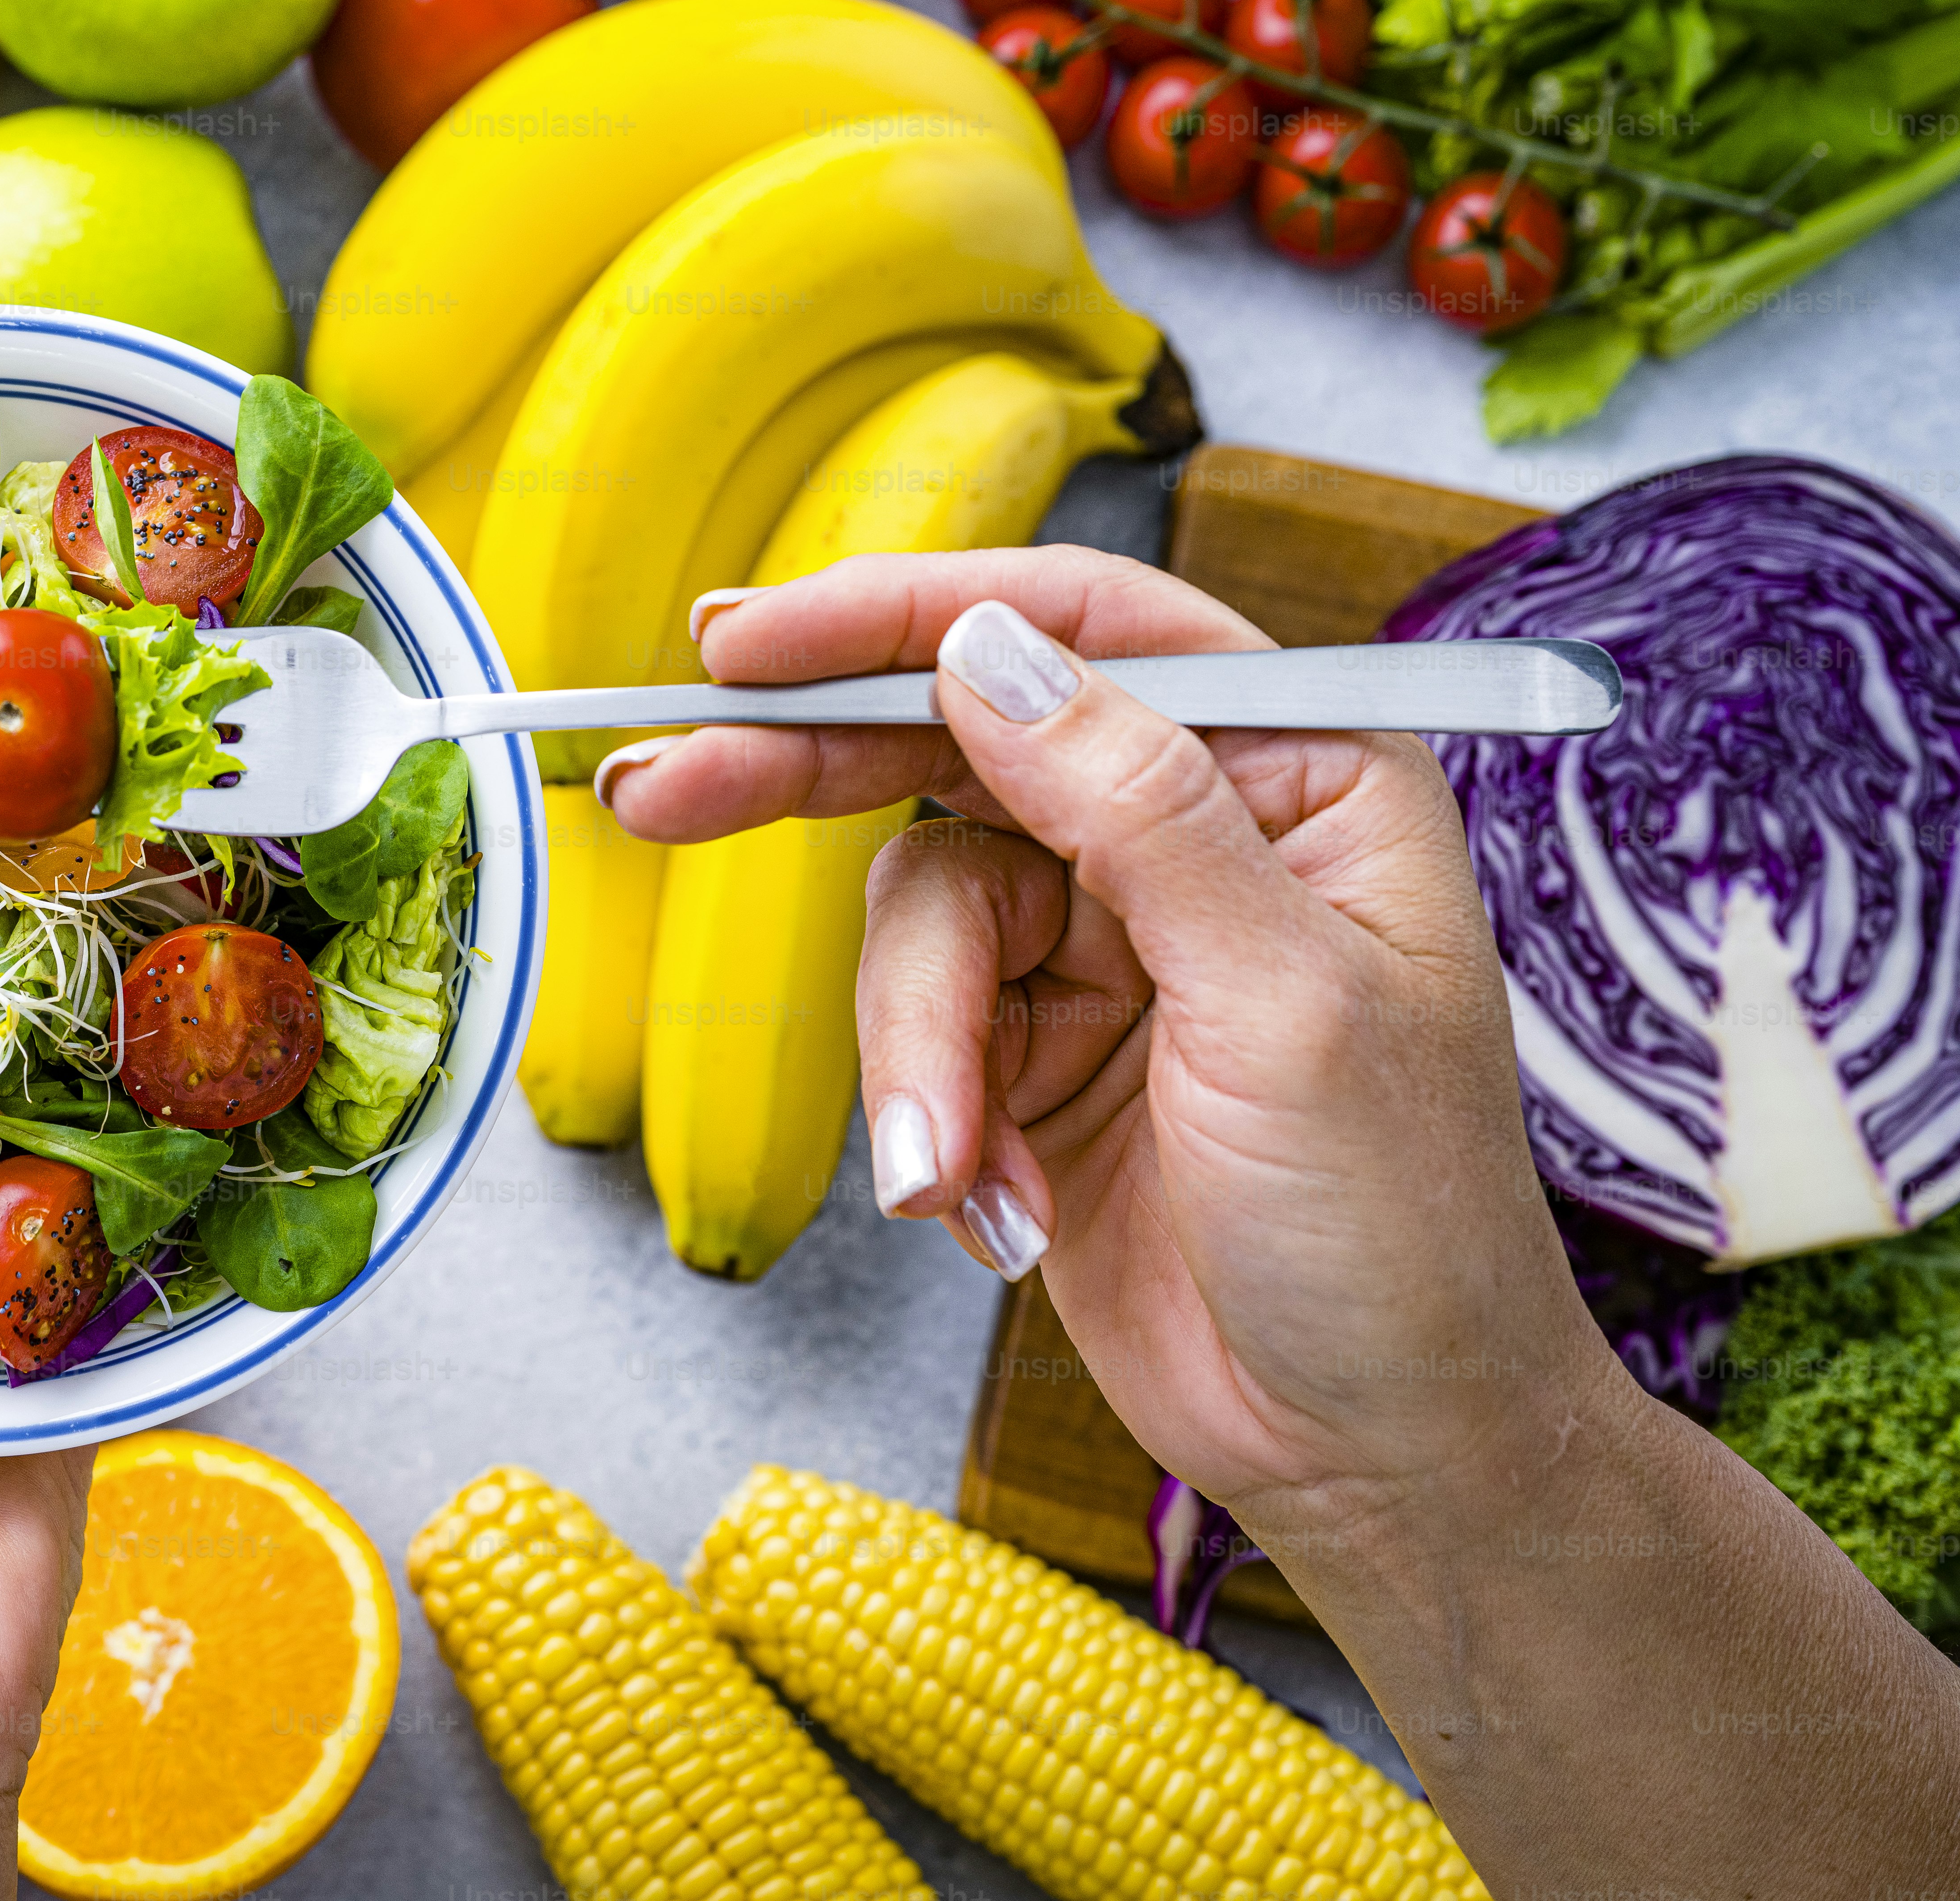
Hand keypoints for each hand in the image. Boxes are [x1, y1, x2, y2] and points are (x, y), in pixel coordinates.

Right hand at [600, 549, 1608, 1535]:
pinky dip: (931, 1118)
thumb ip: (1136, 805)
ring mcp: (1104, 941)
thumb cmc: (1405, 1232)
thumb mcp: (1283, 1003)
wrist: (1379, 1453)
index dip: (907, 616)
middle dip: (808, 774)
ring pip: (916, 914)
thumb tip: (989, 648)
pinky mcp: (1032, 1049)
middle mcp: (1195, 831)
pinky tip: (986, 1201)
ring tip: (951, 1169)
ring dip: (913, 1049)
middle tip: (665, 788)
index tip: (756, 642)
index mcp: (1299, 775)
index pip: (1081, 630)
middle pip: (953, 744)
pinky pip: (916, 1030)